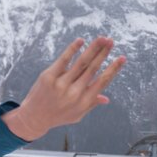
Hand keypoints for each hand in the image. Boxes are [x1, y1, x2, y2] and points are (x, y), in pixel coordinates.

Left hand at [2, 37, 125, 141]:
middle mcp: (74, 93)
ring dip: (93, 48)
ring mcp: (61, 84)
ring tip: (102, 38)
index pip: (102, 81)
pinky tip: (81, 41)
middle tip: (111, 41)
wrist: (34, 118)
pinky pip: (63, 60)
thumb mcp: (77, 114)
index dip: (113, 69)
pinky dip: (72, 49)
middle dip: (104, 53)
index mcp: (84, 101)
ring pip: (81, 62)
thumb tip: (106, 99)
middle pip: (93, 68)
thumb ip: (91, 104)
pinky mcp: (48, 77)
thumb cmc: (58, 116)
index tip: (122, 58)